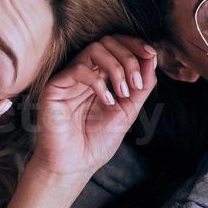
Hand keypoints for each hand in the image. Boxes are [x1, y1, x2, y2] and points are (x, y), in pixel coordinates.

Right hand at [30, 35, 157, 178]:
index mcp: (100, 75)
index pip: (116, 45)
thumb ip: (140, 86)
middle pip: (107, 41)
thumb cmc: (97, 142)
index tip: (151, 54)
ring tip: (123, 92)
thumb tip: (152, 58)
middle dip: (128, 57)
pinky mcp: (54, 87)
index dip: (134, 44)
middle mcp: (84, 72)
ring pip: (93, 49)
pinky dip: (98, 83)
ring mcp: (69, 78)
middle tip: (137, 82)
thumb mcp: (128, 112)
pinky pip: (78, 69)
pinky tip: (107, 101)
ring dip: (116, 67)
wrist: (74, 166)